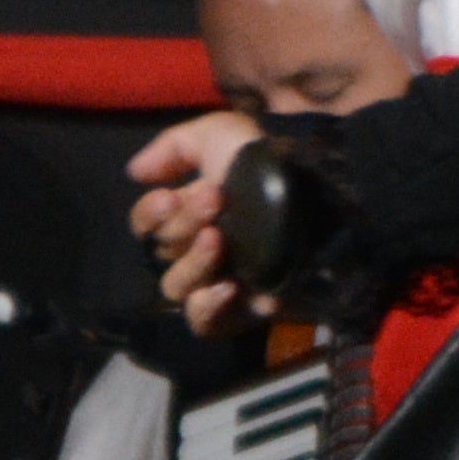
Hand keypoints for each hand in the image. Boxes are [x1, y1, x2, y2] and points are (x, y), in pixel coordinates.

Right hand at [129, 108, 269, 333]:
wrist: (323, 190)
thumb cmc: (269, 161)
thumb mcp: (220, 135)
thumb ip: (173, 147)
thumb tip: (135, 173)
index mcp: (191, 212)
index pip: (147, 224)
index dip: (150, 213)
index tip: (169, 196)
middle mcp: (201, 247)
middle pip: (163, 252)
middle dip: (183, 224)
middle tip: (216, 201)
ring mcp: (222, 279)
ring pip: (177, 287)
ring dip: (194, 262)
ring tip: (220, 239)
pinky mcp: (245, 309)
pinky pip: (205, 324)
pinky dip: (207, 308)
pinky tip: (229, 287)